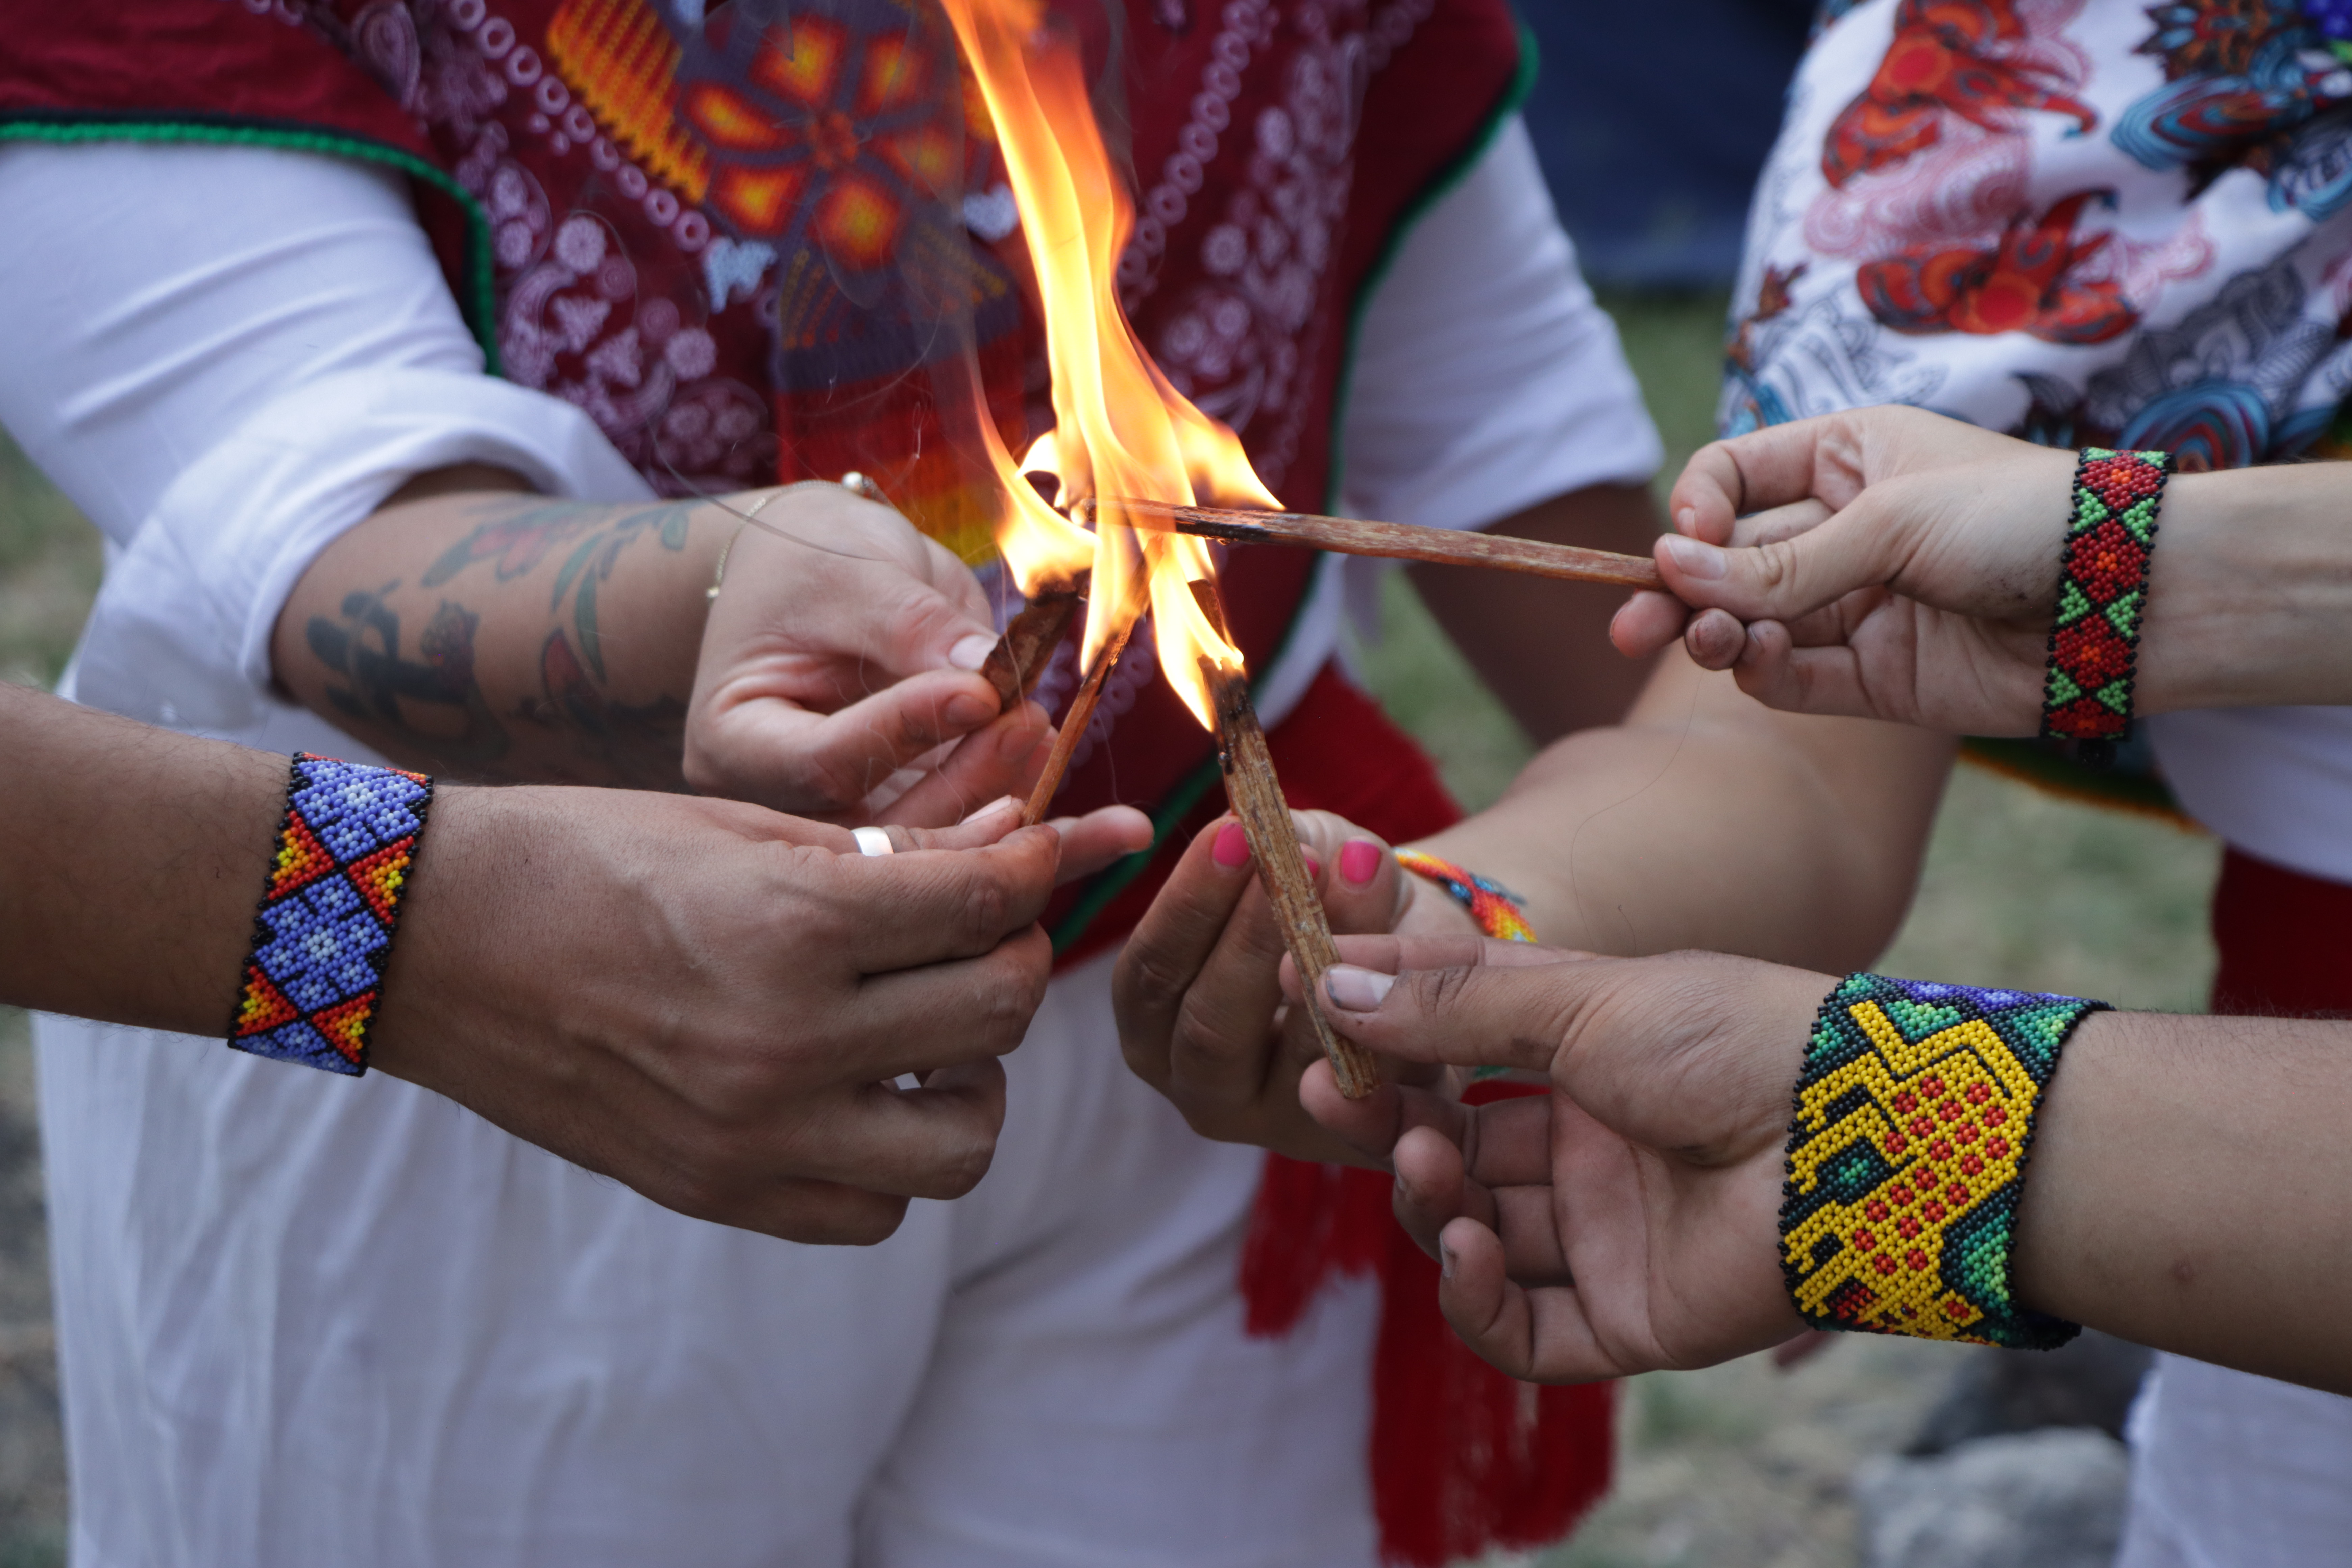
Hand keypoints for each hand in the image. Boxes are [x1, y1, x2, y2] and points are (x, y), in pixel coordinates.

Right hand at [373, 788, 1070, 1243]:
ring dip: (974, 1082)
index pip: (985, 905)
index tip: (1039, 857)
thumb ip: (887, 856)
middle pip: (998, 1015)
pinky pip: (873, 1209)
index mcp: (793, 924)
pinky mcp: (719, 1192)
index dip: (1034, 871)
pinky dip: (895, 1160)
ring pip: (963, 1143)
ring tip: (934, 1039)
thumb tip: (1014, 854)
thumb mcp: (743, 827)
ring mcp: (754, 1133)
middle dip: (1014, 963)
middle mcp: (786, 1040)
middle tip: (985, 939)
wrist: (436, 940)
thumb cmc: (587, 854)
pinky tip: (867, 1098)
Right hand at [686, 484, 1052, 822]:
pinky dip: (1048, 835)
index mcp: (735, 745)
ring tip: (1081, 773)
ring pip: (941, 855)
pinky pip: (979, 839)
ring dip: (1023, 820)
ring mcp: (847, 828)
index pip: (824, 762)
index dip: (905, 729)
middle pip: (884, 828)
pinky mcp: (911, 821)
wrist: (816, 576)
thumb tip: (987, 676)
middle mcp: (782, 811)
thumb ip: (912, 627)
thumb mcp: (852, 576)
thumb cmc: (811, 562)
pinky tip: (1119, 833)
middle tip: (1033, 723)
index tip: (977, 692)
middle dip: (972, 784)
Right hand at [1113, 812, 1468, 1163]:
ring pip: (1295, 1055)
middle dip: (1253, 937)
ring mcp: (1280, 1122)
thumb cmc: (1327, 905)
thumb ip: (1282, 844)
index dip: (1187, 905)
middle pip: (1210, 1027)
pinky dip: (1395, 1012)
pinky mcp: (1358, 1141)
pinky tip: (1416, 952)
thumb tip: (1289, 835)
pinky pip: (1374, 1084)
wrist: (1413, 960)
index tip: (1232, 833)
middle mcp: (1202, 1085)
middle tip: (1300, 860)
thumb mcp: (1295, 857)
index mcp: (1157, 1023)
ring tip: (1362, 871)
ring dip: (1331, 964)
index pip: (1149, 974)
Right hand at [1292, 937, 1822, 1379]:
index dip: (1388, 1061)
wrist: (1850, 1129)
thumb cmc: (1728, 1037)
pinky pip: (1522, 1332)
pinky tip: (1460, 1248)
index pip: (1456, 1075)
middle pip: (1455, 1161)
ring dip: (1428, 1206)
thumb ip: (1453, 1006)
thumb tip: (1329, 983)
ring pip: (1475, 1245)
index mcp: (1587, 1071)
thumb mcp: (1578, 998)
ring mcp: (1607, 1241)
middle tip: (1338, 1097)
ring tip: (1423, 1164)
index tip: (1319, 1029)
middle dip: (1391, 1133)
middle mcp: (1592, 1157)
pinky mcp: (1628, 1319)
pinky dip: (1471, 1300)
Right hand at [1609, 407, 2075, 733]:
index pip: (1732, 478)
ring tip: (1712, 644)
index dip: (1697, 509)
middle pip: (1727, 561)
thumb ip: (1780, 563)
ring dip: (1716, 635)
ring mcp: (1854, 606)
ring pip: (1749, 625)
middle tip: (1628, 626)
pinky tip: (1754, 663)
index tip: (1688, 539)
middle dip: (1677, 592)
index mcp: (1846, 460)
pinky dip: (1761, 675)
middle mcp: (1841, 531)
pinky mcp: (1873, 677)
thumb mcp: (1890, 521)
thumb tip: (1669, 572)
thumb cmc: (2020, 520)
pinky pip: (1790, 679)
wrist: (2128, 599)